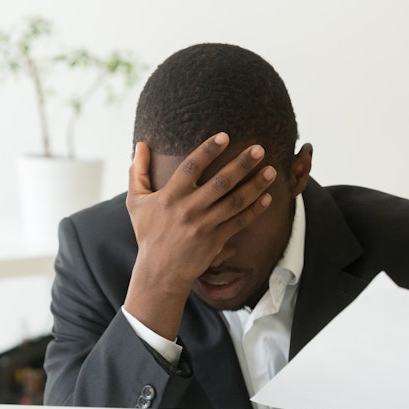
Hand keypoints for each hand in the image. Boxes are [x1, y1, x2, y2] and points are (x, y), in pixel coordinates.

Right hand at [124, 133, 276, 339]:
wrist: (160, 271)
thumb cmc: (148, 233)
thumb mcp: (137, 202)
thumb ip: (137, 172)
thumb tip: (141, 144)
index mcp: (171, 196)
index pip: (191, 167)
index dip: (208, 150)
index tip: (225, 136)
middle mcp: (189, 209)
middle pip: (221, 182)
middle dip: (242, 164)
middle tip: (260, 149)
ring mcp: (205, 225)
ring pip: (235, 202)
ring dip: (255, 185)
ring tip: (271, 171)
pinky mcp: (216, 240)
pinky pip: (239, 222)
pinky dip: (254, 210)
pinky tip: (267, 197)